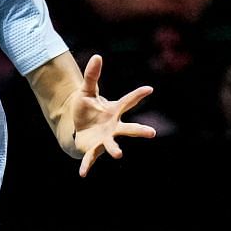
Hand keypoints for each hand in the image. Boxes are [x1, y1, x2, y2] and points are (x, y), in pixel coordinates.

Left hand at [65, 55, 156, 175]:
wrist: (78, 127)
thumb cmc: (86, 108)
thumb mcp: (87, 91)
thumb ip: (92, 76)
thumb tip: (97, 56)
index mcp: (114, 111)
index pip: (128, 101)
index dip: (138, 95)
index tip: (149, 89)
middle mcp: (113, 126)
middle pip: (128, 128)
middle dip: (140, 130)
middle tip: (152, 133)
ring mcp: (104, 138)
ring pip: (113, 144)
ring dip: (115, 149)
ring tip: (120, 154)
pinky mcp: (93, 149)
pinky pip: (90, 158)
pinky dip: (86, 166)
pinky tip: (82, 174)